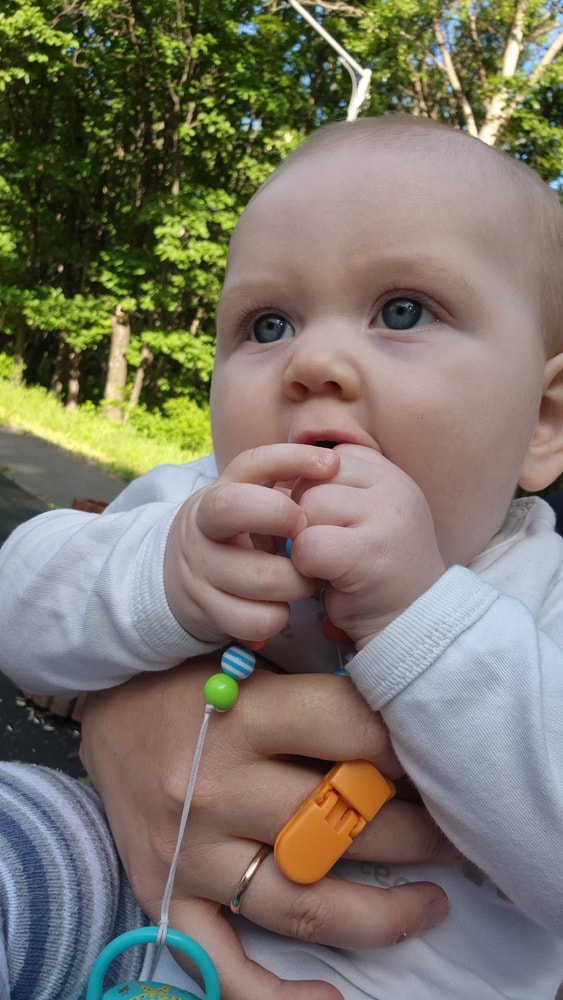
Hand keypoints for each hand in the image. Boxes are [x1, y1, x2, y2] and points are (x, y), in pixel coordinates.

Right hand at [80, 658, 452, 999]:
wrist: (106, 708)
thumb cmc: (190, 681)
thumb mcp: (249, 664)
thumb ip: (313, 693)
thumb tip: (400, 726)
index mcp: (239, 714)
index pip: (349, 731)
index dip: (406, 747)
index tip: (434, 758)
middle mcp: (213, 787)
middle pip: (338, 824)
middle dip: (414, 832)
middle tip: (452, 833)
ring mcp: (189, 851)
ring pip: (303, 904)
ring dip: (381, 914)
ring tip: (431, 904)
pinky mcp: (166, 895)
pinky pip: (222, 964)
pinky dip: (278, 995)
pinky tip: (331, 998)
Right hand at [164, 444, 338, 643]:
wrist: (178, 585)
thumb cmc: (235, 538)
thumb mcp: (246, 505)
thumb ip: (281, 486)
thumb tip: (335, 463)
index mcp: (217, 494)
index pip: (251, 463)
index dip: (292, 459)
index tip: (331, 464)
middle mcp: (200, 528)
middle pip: (236, 507)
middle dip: (283, 516)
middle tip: (306, 534)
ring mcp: (199, 571)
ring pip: (264, 577)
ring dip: (299, 582)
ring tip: (303, 580)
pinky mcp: (205, 612)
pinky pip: (260, 619)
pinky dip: (279, 616)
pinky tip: (278, 607)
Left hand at [290, 444, 446, 646]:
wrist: (413, 626)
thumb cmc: (375, 575)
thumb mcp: (362, 517)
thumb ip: (334, 488)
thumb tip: (278, 473)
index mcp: (388, 474)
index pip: (324, 458)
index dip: (311, 493)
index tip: (324, 526)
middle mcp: (393, 487)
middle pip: (312, 479)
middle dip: (303, 517)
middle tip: (322, 551)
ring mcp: (388, 516)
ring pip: (308, 506)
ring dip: (304, 541)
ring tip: (327, 565)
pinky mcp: (371, 552)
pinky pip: (310, 544)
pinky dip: (306, 566)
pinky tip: (327, 580)